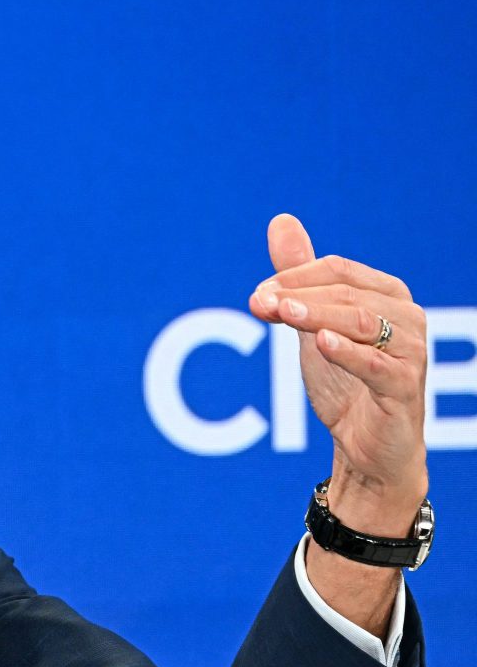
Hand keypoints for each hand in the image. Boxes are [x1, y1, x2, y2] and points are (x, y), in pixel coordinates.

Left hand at [248, 214, 427, 536]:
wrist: (366, 446)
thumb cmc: (345, 380)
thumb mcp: (314, 324)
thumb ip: (300, 276)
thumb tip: (280, 220)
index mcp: (387, 294)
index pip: (338, 270)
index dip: (294, 276)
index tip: (256, 294)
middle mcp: (407, 317)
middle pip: (348, 293)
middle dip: (298, 295)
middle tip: (256, 302)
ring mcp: (411, 353)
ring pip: (363, 322)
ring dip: (318, 315)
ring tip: (284, 312)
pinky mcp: (404, 389)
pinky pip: (378, 366)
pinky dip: (349, 352)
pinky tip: (321, 343)